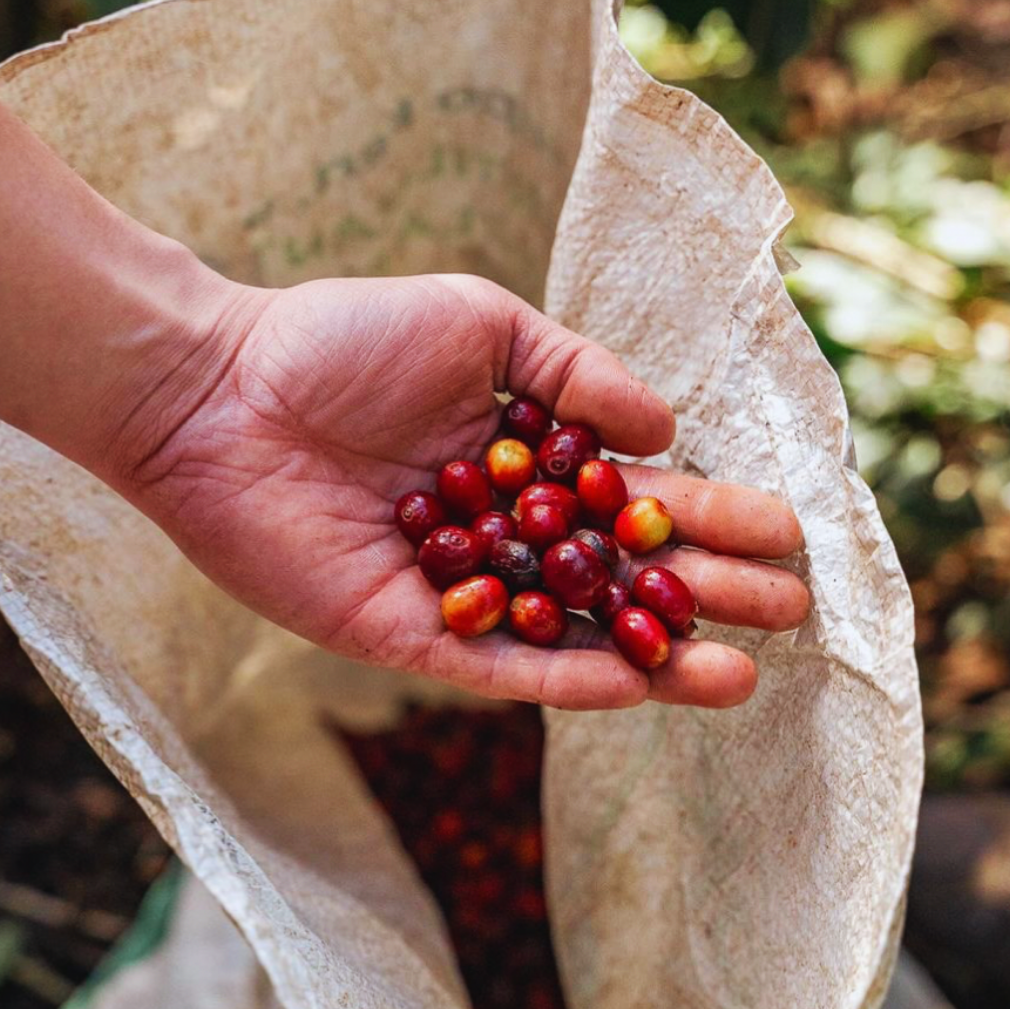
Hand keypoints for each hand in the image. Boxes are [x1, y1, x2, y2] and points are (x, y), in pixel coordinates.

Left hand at [115, 273, 808, 710]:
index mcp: (527, 463)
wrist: (221, 390)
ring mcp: (463, 591)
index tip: (786, 529)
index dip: (710, 515)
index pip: (636, 500)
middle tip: (788, 608)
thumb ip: (576, 373)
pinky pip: (499, 666)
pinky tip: (636, 683)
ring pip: (574, 635)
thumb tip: (664, 431)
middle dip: (706, 591)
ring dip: (656, 655)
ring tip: (739, 672)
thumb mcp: (481, 325)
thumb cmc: (343, 340)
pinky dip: (566, 677)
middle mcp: (507, 535)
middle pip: (621, 576)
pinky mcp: (411, 634)